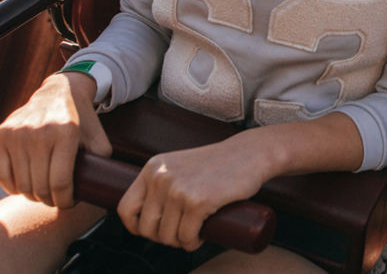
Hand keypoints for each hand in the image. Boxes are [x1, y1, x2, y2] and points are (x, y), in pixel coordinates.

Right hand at [0, 72, 111, 207]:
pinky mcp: (1, 136)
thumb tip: (100, 187)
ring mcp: (16, 134)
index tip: (69, 203)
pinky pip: (2, 174)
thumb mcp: (98, 136)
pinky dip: (13, 187)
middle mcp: (38, 133)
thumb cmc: (81, 119)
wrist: (58, 91)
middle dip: (50, 200)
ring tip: (43, 194)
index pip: (61, 182)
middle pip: (40, 186)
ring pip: (21, 184)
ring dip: (32, 196)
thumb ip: (101, 160)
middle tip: (56, 200)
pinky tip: (25, 187)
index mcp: (65, 133)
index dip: (65, 201)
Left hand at [117, 136, 269, 250]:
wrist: (252, 153)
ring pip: (167, 236)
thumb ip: (162, 182)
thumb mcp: (180, 165)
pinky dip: (192, 243)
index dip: (136, 226)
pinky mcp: (198, 202)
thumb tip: (146, 216)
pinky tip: (201, 235)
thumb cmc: (219, 163)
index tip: (153, 229)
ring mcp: (179, 190)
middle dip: (162, 238)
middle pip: (146, 228)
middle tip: (180, 232)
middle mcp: (161, 178)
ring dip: (180, 242)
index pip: (125, 208)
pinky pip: (186, 236)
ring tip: (193, 233)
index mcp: (153, 168)